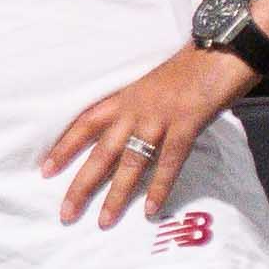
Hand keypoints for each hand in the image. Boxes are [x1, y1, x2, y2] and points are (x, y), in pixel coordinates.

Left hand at [43, 51, 254, 227]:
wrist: (224, 47)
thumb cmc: (192, 66)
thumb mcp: (155, 84)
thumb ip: (141, 106)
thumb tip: (134, 131)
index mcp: (126, 97)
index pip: (86, 124)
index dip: (64, 147)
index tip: (45, 170)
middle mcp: (135, 109)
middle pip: (101, 151)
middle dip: (81, 184)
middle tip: (65, 212)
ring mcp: (159, 117)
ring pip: (130, 161)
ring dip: (116, 194)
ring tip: (103, 221)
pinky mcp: (186, 123)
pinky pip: (169, 161)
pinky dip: (159, 187)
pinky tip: (150, 210)